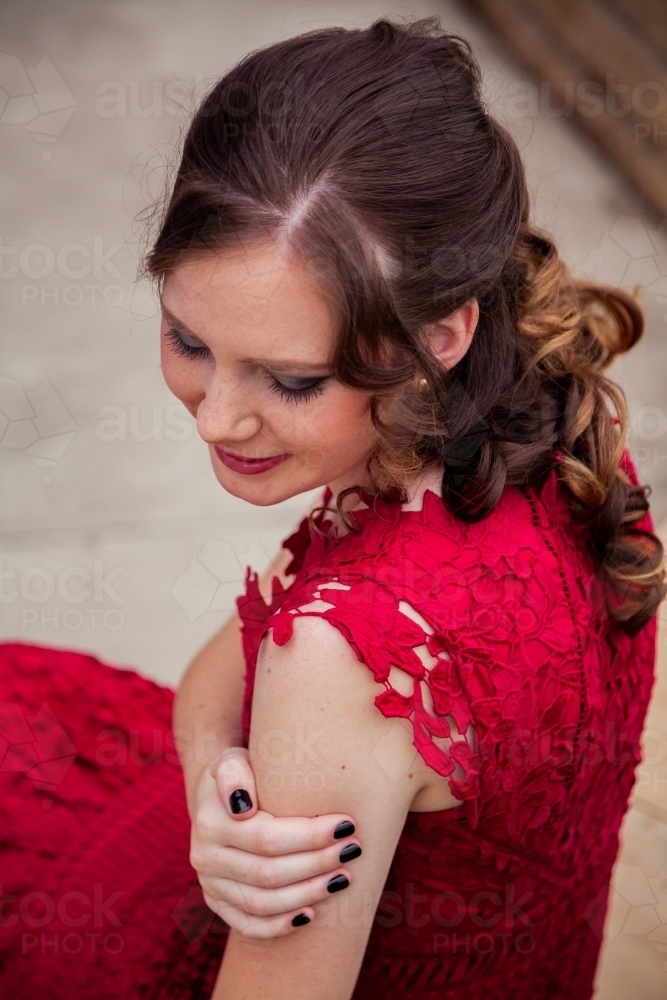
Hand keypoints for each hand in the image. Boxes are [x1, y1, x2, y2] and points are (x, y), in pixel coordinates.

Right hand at [190, 748, 361, 938]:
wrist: (214, 797)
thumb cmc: (239, 774)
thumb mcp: (232, 761)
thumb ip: (235, 773)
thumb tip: (243, 804)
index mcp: (211, 823)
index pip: (267, 838)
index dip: (310, 836)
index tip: (347, 826)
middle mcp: (206, 858)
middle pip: (269, 873)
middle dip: (316, 864)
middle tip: (352, 851)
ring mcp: (211, 884)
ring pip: (262, 903)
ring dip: (306, 894)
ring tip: (343, 879)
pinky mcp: (217, 902)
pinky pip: (247, 924)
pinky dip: (279, 925)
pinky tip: (310, 915)